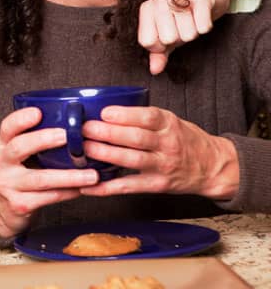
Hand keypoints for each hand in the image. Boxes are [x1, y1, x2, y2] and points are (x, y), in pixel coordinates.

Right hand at [0, 108, 98, 239]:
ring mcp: (8, 185)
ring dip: (68, 176)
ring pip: (39, 178)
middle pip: (18, 148)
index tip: (38, 112)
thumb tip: (76, 123)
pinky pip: (47, 197)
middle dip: (42, 140)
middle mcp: (1, 163)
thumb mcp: (22, 154)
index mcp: (3, 145)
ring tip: (91, 175)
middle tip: (66, 137)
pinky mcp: (19, 204)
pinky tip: (81, 189)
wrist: (6, 209)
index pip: (7, 127)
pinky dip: (67, 193)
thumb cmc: (23, 174)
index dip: (20, 119)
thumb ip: (37, 140)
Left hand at [80, 105, 238, 199]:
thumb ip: (144, 116)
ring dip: (105, 155)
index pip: (147, 117)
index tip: (104, 112)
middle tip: (84, 129)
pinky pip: (129, 187)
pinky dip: (107, 187)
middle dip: (107, 133)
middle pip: (135, 138)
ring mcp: (162, 166)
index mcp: (169, 124)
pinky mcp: (157, 185)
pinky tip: (89, 186)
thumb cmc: (185, 139)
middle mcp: (167, 144)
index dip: (124, 115)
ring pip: (131, 160)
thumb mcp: (171, 120)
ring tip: (84, 149)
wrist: (213, 167)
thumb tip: (105, 110)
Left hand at [138, 0, 234, 74]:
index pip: (147, 42)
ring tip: (192, 20)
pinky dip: (205, 26)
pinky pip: (203, 27)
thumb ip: (158, 53)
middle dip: (179, 38)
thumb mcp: (167, 35)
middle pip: (168, 38)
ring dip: (193, 32)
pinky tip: (202, 16)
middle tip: (182, 26)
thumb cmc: (182, 18)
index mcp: (146, 8)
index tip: (166, 37)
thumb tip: (154, 70)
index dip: (160, 46)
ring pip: (187, 34)